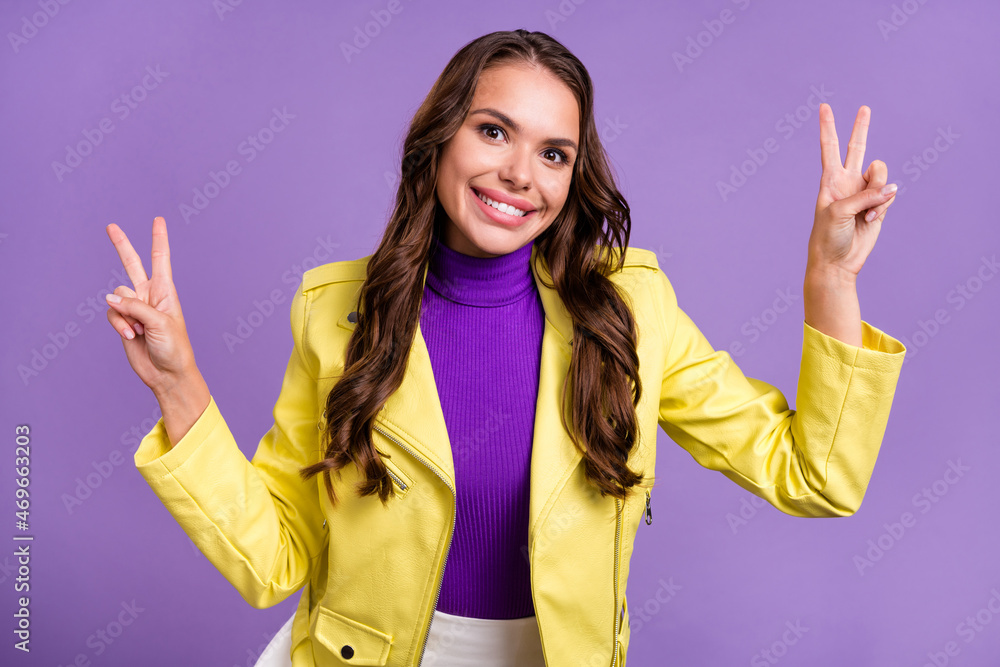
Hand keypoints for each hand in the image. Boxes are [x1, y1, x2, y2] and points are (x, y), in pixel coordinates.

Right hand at [104, 217, 199, 395]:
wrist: (167, 373)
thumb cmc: (174, 347)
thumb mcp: (159, 322)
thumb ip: (134, 307)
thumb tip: (109, 298)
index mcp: (166, 291)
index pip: (160, 259)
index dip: (158, 239)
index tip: (158, 219)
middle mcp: (149, 295)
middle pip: (132, 264)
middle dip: (121, 246)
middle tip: (110, 226)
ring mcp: (135, 308)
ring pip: (116, 297)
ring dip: (124, 314)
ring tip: (137, 330)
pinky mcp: (124, 321)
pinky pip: (111, 313)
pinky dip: (118, 324)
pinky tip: (129, 335)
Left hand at [807, 104, 898, 280]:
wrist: (837, 262)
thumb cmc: (828, 236)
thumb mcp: (839, 211)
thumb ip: (865, 195)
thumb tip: (891, 189)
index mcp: (830, 180)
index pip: (829, 148)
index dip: (827, 128)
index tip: (823, 107)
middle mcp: (847, 182)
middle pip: (857, 148)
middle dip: (861, 128)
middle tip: (864, 108)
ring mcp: (864, 192)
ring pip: (881, 175)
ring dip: (878, 192)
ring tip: (865, 213)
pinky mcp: (878, 206)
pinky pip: (889, 195)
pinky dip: (882, 207)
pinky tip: (870, 221)